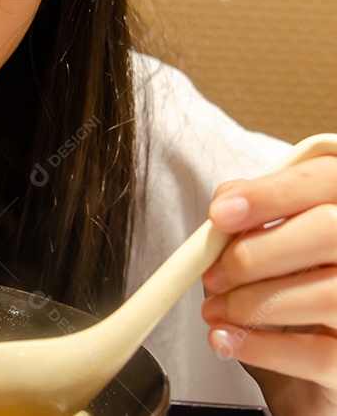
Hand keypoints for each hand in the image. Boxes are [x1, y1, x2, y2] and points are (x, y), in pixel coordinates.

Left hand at [202, 153, 336, 414]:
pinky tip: (226, 337)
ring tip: (216, 309)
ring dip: (251, 302)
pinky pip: (316, 353)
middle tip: (214, 274)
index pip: (327, 179)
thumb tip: (229, 201)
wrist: (309, 359)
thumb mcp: (276, 237)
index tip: (221, 214)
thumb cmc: (292, 285)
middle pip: (328, 232)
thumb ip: (259, 209)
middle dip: (255, 253)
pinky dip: (260, 346)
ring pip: (326, 295)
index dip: (272, 193)